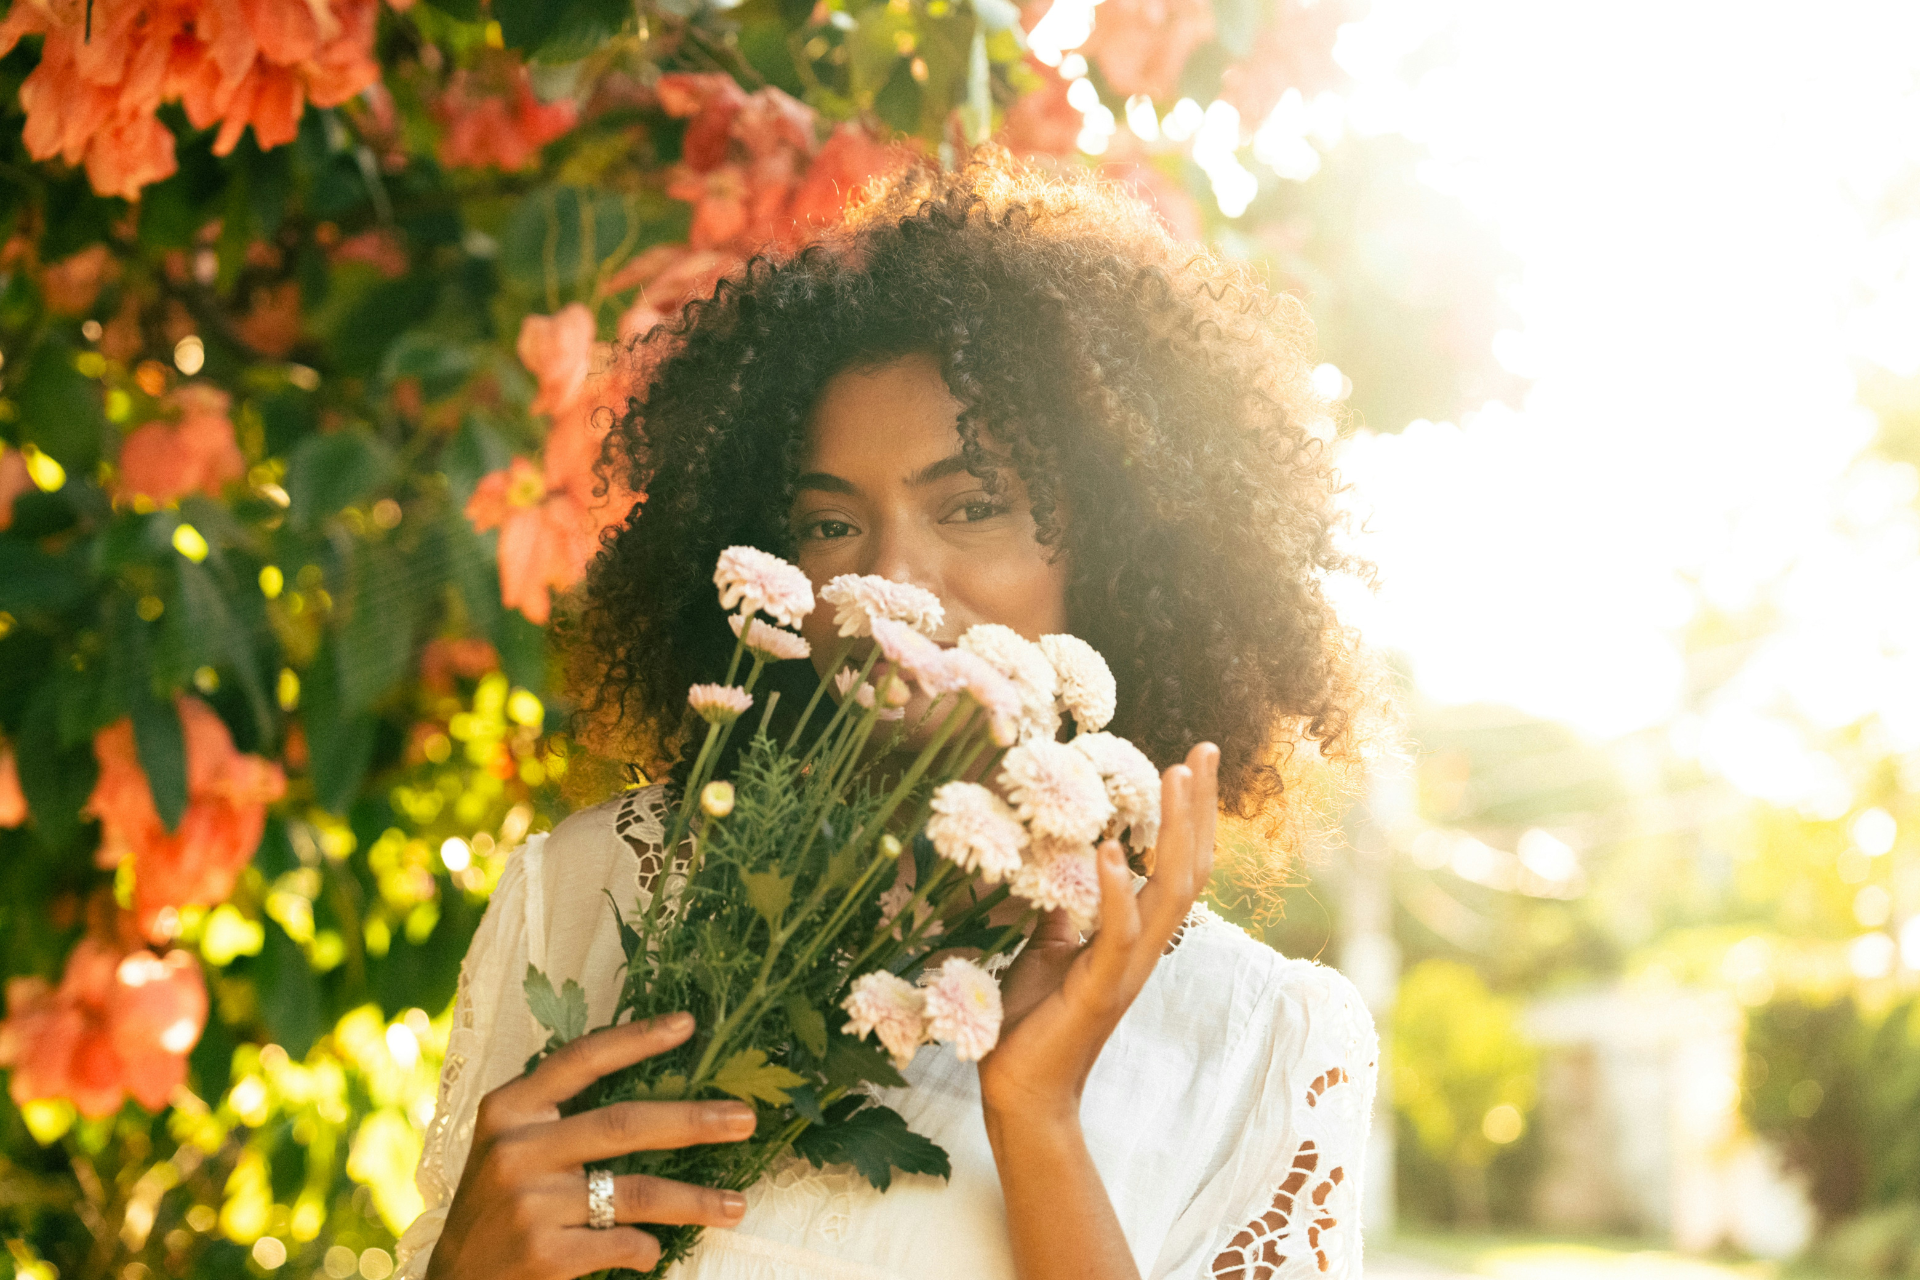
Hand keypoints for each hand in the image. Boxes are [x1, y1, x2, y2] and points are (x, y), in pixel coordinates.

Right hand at [427, 1014, 753, 1279]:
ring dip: (693, 1200)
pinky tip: (654, 1249)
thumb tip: (654, 1086)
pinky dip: (647, 1247)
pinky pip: (621, 1243)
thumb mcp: (509, 1145)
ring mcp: (531, 1205)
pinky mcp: (545, 1255)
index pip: (581, 1060)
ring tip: (736, 1207)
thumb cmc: (496, 1205)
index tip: (688, 1024)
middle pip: (623, 1124)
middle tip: (745, 1119)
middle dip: (693, 1121)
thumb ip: (559, 1114)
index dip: (636, 1038)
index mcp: (509, 1109)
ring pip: (634, 1192)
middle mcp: (517, 1150)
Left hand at [977, 742, 1218, 1123]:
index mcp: (1134, 936)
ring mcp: (1127, 969)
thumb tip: (1062, 861)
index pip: (1175, 865)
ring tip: (1173, 776)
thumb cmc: (1032, 1022)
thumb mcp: (1045, 948)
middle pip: (1189, 868)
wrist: (1021, 1092)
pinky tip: (1108, 848)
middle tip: (1203, 750)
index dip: (1189, 816)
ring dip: (1174, 832)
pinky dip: (1114, 889)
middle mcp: (1144, 948)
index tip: (1192, 762)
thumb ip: (1063, 909)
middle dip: (1198, 808)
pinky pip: (1118, 934)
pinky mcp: (1099, 989)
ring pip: (1169, 893)